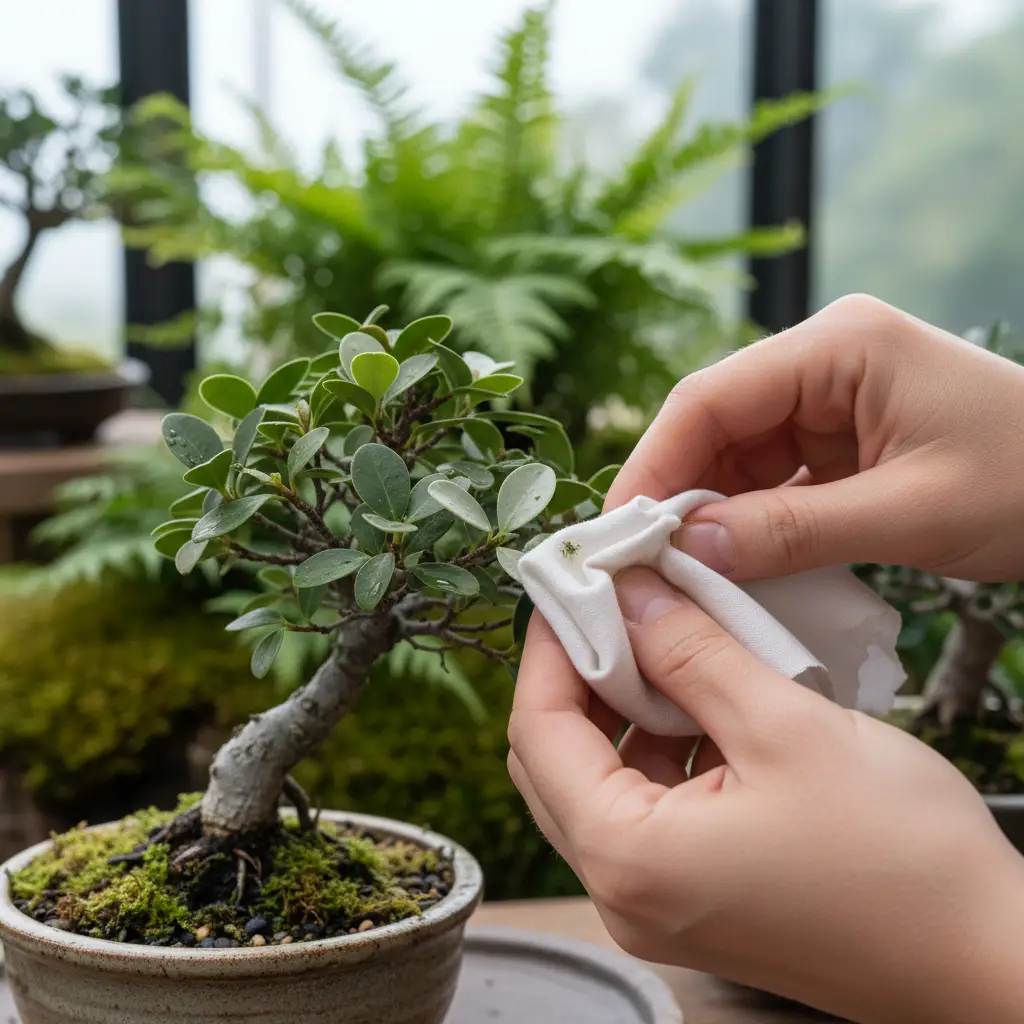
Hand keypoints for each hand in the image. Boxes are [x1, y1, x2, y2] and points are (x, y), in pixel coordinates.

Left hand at [507, 568, 1023, 1023]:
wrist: (987, 963)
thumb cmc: (902, 860)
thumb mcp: (785, 726)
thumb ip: (692, 653)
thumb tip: (632, 595)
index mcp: (628, 857)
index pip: (539, 728)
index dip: (550, 644)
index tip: (571, 582)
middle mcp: (625, 893)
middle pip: (556, 756)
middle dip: (581, 670)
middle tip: (614, 602)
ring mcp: (659, 903)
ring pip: (602, 777)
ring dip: (624, 703)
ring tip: (662, 636)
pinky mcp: (697, 897)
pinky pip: (649, 804)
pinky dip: (661, 742)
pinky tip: (701, 693)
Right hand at [606, 294, 1023, 581]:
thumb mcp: (911, 513)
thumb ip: (793, 530)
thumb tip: (690, 548)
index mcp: (840, 345)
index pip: (711, 397)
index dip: (655, 464)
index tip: (621, 532)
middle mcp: (823, 362)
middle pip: (715, 425)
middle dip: (678, 494)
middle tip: (643, 565)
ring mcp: (831, 401)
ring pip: (738, 457)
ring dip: (712, 515)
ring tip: (683, 576)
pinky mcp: (841, 440)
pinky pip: (773, 481)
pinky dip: (750, 524)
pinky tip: (734, 566)